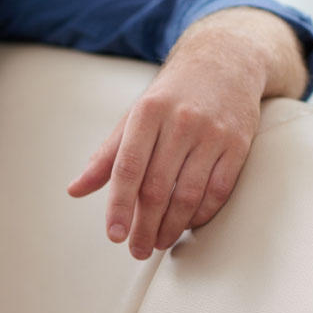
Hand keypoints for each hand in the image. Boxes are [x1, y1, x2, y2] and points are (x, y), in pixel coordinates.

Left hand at [66, 8, 307, 259]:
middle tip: (136, 250)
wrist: (223, 62)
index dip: (120, 206)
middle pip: (158, 187)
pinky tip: (187, 226)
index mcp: (147, 114)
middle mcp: (180, 122)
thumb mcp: (132, 119)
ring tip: (158, 242)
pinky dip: (201, 214)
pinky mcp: (238, 144)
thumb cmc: (168, 98)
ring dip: (172, 226)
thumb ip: (105, 157)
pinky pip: (219, 189)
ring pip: (189, 193)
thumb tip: (74, 190)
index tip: (114, 235)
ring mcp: (212, 133)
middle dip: (145, 225)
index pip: (128, 168)